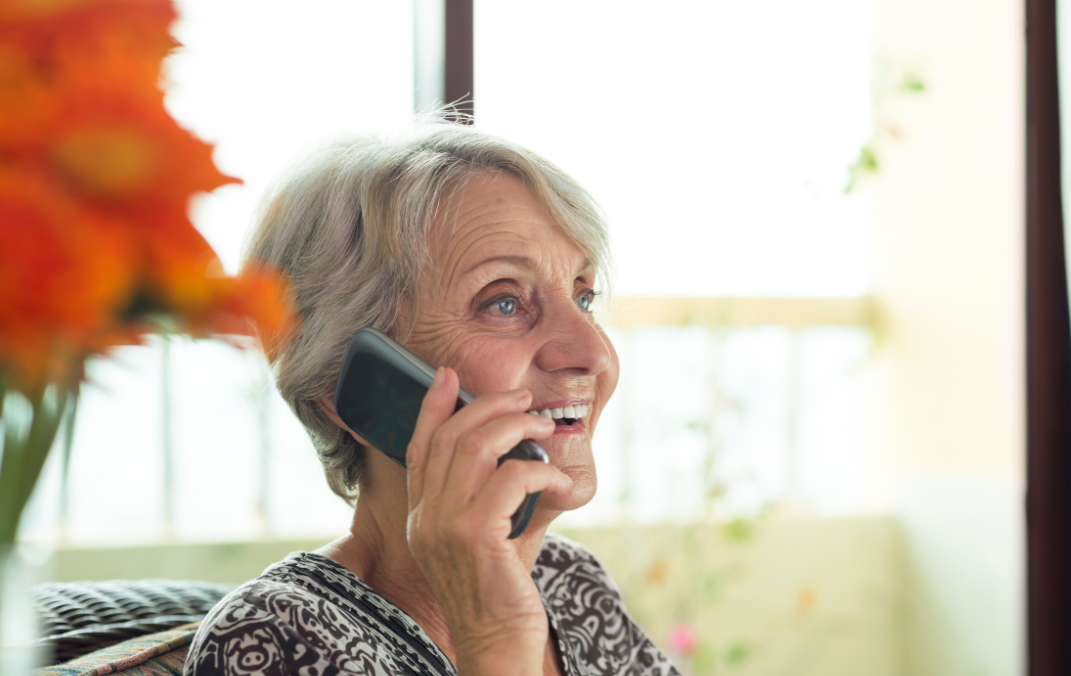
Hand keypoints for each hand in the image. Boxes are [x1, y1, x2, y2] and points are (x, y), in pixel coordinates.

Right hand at [405, 366, 568, 674]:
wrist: (497, 642)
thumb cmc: (498, 590)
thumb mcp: (484, 537)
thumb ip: (489, 498)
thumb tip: (521, 454)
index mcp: (419, 515)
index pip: (418, 447)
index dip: (431, 406)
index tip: (446, 376)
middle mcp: (424, 516)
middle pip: (450, 437)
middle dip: (489, 406)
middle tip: (524, 400)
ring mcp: (445, 525)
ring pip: (476, 447)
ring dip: (516, 428)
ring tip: (544, 428)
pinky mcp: (476, 536)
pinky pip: (510, 478)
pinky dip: (540, 469)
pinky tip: (556, 477)